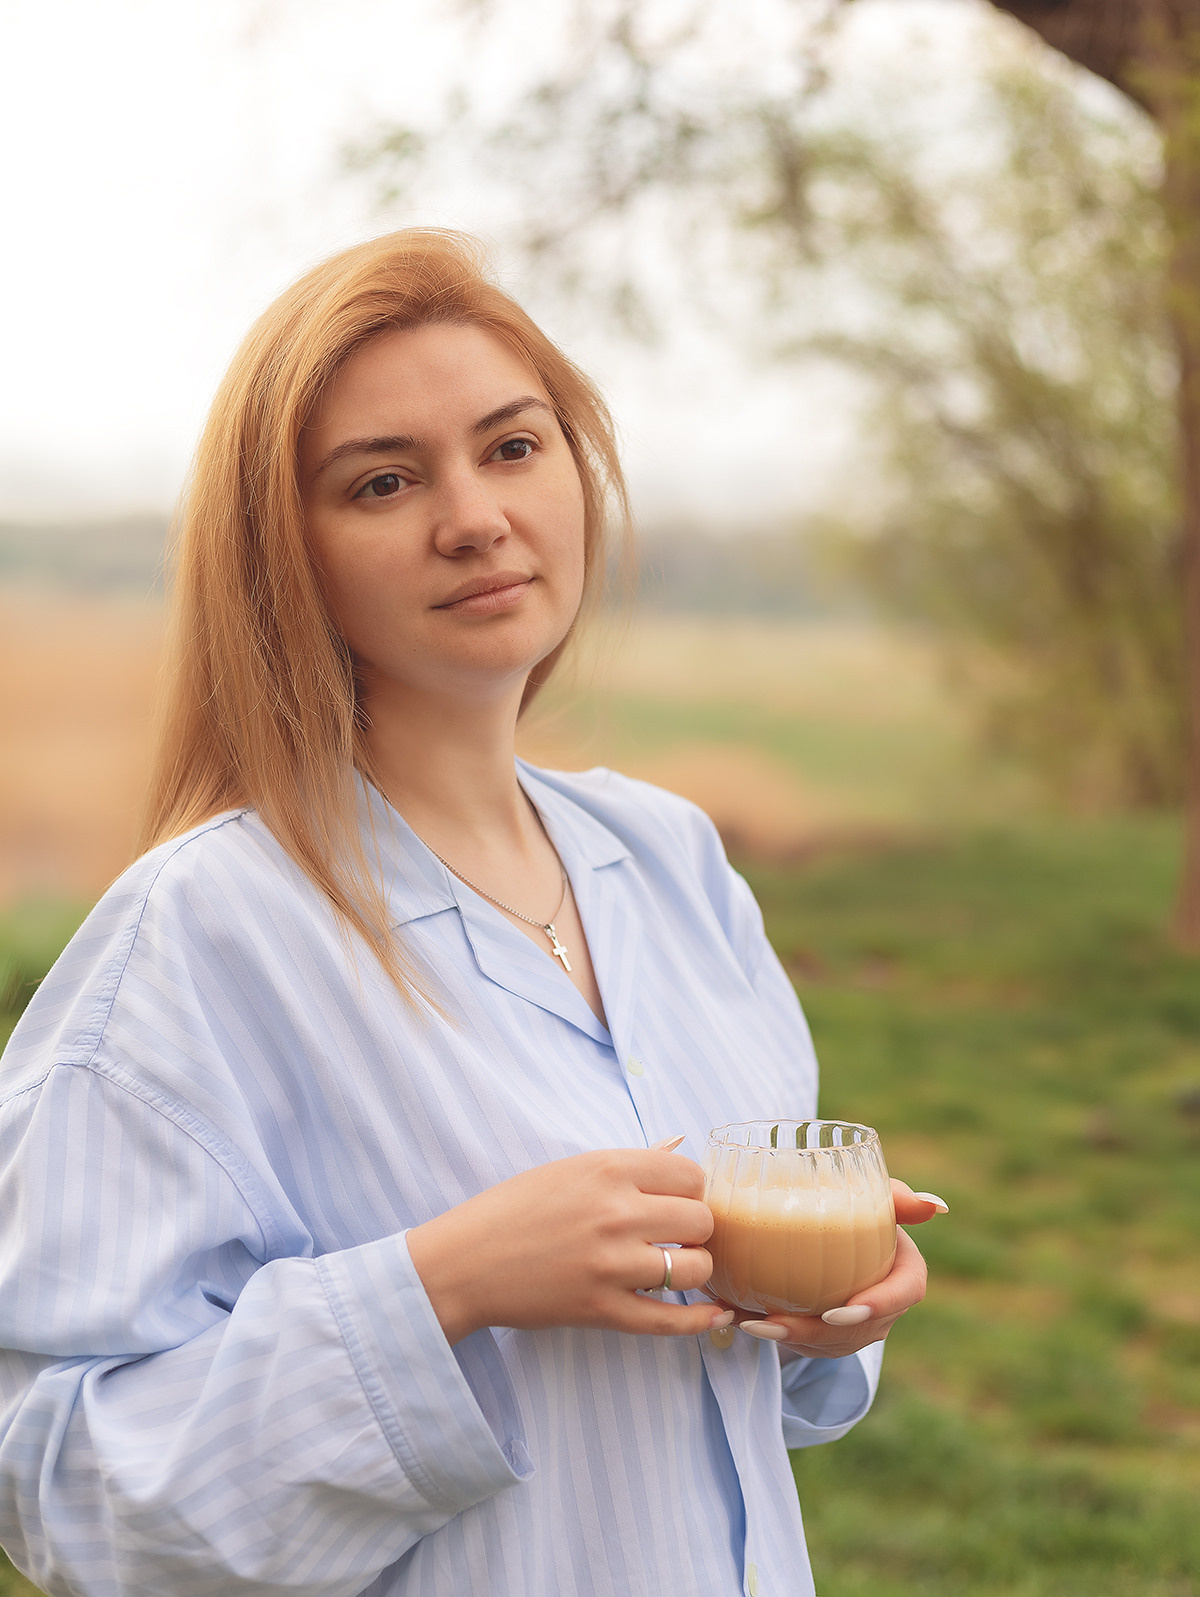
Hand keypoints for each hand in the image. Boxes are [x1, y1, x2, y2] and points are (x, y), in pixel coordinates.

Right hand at [407, 1148, 724, 1344]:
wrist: (465, 1262)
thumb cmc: (513, 1208)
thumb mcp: (570, 1169)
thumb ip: (630, 1161)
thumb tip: (678, 1146)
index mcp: (609, 1170)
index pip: (691, 1175)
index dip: (693, 1189)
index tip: (680, 1201)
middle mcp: (616, 1213)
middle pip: (701, 1220)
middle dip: (698, 1229)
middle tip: (679, 1236)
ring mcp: (612, 1265)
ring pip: (695, 1269)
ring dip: (694, 1270)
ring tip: (678, 1268)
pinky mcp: (603, 1310)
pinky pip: (670, 1320)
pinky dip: (700, 1320)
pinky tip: (715, 1316)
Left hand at [714, 1180, 945, 1359]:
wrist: (828, 1235)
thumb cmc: (857, 1211)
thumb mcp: (875, 1199)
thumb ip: (896, 1197)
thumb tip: (935, 1205)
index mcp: (904, 1272)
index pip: (906, 1292)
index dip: (881, 1304)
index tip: (844, 1306)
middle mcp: (884, 1307)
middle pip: (860, 1328)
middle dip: (820, 1332)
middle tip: (779, 1321)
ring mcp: (857, 1327)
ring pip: (829, 1343)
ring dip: (790, 1338)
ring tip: (751, 1323)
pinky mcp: (827, 1336)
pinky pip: (805, 1343)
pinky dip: (774, 1334)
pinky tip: (741, 1319)